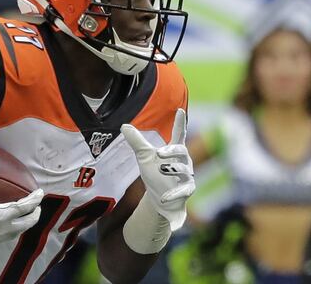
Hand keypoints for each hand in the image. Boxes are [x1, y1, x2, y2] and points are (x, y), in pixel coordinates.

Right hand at [0, 156, 42, 245]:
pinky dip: (12, 230)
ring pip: (15, 233)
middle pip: (25, 225)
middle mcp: (0, 230)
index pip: (24, 208)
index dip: (34, 200)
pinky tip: (6, 226)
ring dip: (23, 225)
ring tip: (25, 217)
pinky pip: (5, 237)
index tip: (40, 193)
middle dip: (34, 216)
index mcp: (0, 218)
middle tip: (37, 207)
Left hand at [121, 109, 194, 229]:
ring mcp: (186, 177)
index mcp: (175, 151)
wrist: (161, 200)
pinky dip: (173, 195)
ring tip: (161, 169)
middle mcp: (184, 162)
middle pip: (182, 151)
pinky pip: (183, 191)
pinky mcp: (186, 191)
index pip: (179, 135)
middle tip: (159, 152)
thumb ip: (137, 142)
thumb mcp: (144, 157)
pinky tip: (164, 198)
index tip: (180, 110)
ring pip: (184, 171)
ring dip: (173, 170)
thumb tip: (124, 125)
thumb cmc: (156, 174)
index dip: (179, 123)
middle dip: (172, 151)